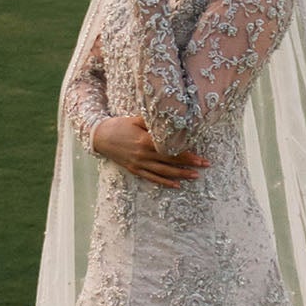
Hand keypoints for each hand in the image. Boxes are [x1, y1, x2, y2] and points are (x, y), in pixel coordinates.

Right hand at [90, 115, 209, 186]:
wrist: (99, 137)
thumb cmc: (119, 125)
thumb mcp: (136, 119)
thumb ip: (154, 121)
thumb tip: (172, 121)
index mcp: (145, 141)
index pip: (171, 149)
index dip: (187, 154)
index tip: (200, 157)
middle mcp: (143, 155)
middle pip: (171, 161)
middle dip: (189, 164)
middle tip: (205, 166)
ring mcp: (139, 164)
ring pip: (164, 172)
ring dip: (181, 174)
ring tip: (196, 176)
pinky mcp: (135, 169)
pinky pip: (152, 178)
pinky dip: (165, 182)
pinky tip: (176, 185)